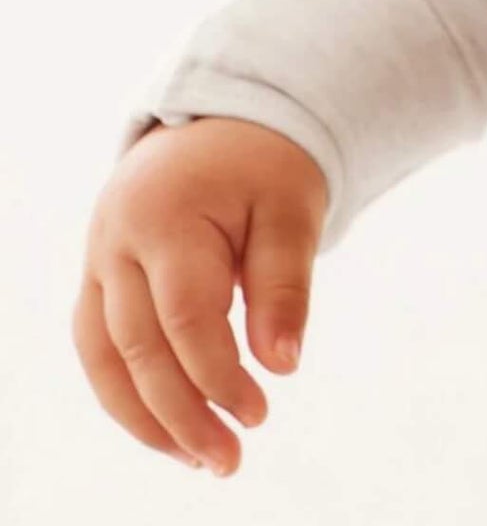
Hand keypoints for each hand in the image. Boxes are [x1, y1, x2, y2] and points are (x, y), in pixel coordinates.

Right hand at [74, 118, 326, 475]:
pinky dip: (128, 392)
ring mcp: (97, 260)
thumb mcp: (293, 210)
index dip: (218, 376)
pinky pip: (100, 348)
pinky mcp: (97, 278)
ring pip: (104, 358)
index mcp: (167, 217)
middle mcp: (116, 242)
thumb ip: (285, 285)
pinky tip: (168, 427)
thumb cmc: (267, 166)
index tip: (260, 413)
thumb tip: (282, 366)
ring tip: (197, 460)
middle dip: (180, 415)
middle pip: (137, 348)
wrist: (224, 122)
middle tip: (228, 460)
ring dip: (144, 418)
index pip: (185, 319)